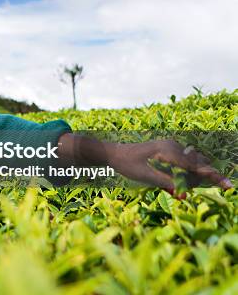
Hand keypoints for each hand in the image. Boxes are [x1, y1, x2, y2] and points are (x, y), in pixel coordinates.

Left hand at [109, 139, 232, 192]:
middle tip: (179, 191)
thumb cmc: (129, 165)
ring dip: (187, 179)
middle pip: (197, 165)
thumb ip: (168, 184)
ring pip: (191, 164)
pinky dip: (181, 175)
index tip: (229, 185)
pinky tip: (170, 184)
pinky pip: (183, 163)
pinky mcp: (169, 150)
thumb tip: (184, 194)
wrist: (115, 154)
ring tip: (172, 188)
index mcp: (169, 151)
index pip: (197, 166)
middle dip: (195, 181)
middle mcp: (174, 146)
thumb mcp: (147, 177)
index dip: (212, 176)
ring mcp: (172, 147)